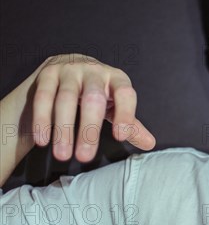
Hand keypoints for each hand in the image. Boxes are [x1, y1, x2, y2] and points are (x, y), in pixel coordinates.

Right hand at [32, 54, 155, 161]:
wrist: (67, 67)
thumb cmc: (97, 92)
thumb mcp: (114, 105)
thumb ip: (130, 124)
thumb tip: (149, 143)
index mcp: (117, 79)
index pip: (125, 94)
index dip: (125, 114)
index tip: (120, 136)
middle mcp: (95, 71)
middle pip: (94, 99)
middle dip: (89, 130)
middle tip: (85, 157)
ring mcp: (70, 70)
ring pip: (66, 99)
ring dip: (64, 129)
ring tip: (63, 155)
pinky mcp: (48, 74)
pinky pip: (44, 97)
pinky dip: (43, 120)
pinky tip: (43, 140)